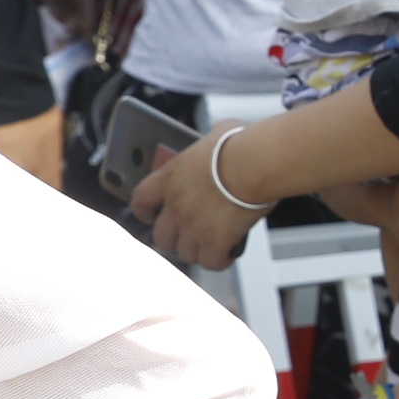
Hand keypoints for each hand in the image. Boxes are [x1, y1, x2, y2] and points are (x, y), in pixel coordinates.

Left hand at [130, 130, 265, 266]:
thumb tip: (219, 141)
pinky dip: (220, 260)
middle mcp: (176, 205)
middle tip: (189, 236)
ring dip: (198, 250)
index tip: (149, 215)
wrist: (256, 164)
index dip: (144, 212)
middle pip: (162, 236)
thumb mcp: (216, 136)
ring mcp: (194, 225)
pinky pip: (211, 262)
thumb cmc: (241, 146)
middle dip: (175, 238)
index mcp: (171, 178)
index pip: (141, 200)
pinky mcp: (215, 240)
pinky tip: (228, 254)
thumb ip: (209, 147)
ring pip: (186, 253)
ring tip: (212, 246)